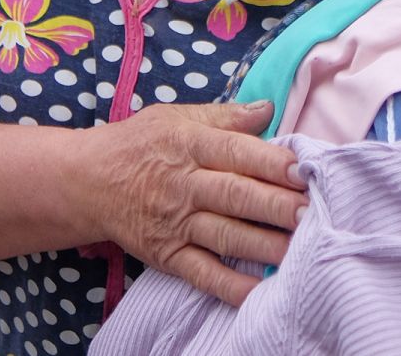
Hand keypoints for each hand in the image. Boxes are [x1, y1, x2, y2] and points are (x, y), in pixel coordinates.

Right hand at [93, 100, 307, 305]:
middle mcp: (184, 184)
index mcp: (190, 144)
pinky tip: (260, 290)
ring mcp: (175, 223)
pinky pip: (203, 273)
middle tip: (313, 211)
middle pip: (238, 195)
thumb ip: (225, 116)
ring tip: (302, 247)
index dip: (273, 163)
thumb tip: (269, 110)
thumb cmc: (139, 144)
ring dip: (266, 243)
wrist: (86, 181)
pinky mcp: (167, 254)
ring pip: (227, 235)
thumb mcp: (176, 117)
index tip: (306, 170)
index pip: (238, 153)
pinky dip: (231, 285)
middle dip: (279, 205)